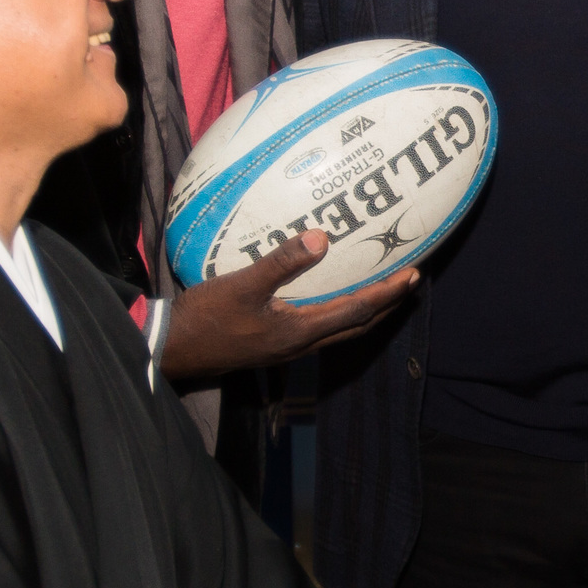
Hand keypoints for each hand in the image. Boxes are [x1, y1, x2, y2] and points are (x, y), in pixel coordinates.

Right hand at [161, 230, 417, 381]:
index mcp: (300, 331)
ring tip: (383, 290)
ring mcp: (289, 348)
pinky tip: (332, 295)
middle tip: (409, 282)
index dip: (388, 294)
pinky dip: (340, 312)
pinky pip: (321, 328)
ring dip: (366, 311)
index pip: (357, 310)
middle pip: (357, 325)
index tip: (413, 276)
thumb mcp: (242, 284)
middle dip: (387, 305)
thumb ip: (282, 262)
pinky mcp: (276, 345)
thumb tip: (321, 238)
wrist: (174, 349)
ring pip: (341, 330)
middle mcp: (302, 345)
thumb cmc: (207, 318)